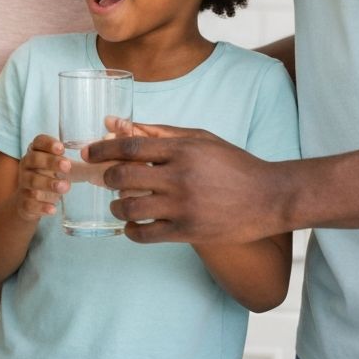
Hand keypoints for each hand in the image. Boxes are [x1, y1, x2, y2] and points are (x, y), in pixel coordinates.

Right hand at [14, 134, 70, 222]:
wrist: (28, 202)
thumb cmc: (48, 177)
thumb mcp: (57, 166)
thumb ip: (74, 159)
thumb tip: (104, 147)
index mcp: (35, 152)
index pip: (38, 142)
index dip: (48, 143)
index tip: (62, 148)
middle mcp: (26, 165)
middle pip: (34, 159)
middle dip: (50, 162)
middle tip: (67, 166)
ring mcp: (23, 184)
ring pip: (33, 181)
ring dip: (49, 184)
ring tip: (65, 187)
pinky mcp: (24, 203)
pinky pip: (31, 203)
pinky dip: (42, 206)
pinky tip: (53, 209)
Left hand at [85, 123, 285, 244]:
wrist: (270, 197)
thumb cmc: (233, 163)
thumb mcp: (200, 139)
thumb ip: (161, 132)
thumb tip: (121, 124)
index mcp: (182, 150)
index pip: (130, 146)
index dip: (103, 148)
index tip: (89, 152)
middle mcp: (180, 177)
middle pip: (123, 175)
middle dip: (106, 177)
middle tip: (104, 179)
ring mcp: (184, 207)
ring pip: (130, 207)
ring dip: (117, 205)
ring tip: (119, 203)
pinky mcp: (189, 232)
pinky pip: (146, 234)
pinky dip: (131, 230)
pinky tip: (132, 224)